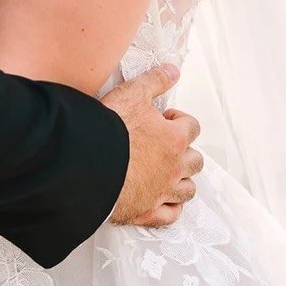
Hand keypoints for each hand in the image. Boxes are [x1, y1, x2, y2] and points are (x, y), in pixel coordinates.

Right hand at [101, 65, 202, 226]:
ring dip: (183, 179)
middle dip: (185, 150)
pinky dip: (171, 207)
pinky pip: (171, 214)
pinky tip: (163, 199)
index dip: (178, 120)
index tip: (162, 118)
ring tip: (167, 170)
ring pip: (188, 188)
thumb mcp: (133, 93)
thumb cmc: (111, 129)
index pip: (191, 126)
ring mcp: (163, 192)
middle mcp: (175, 167)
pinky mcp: (148, 211)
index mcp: (174, 138)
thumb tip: (173, 70)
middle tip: (165, 143)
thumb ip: (156, 80)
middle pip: (196, 160)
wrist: (90, 163)